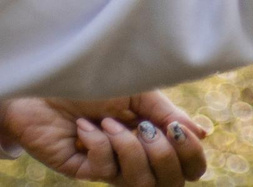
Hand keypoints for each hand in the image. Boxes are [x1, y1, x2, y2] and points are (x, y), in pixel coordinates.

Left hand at [0, 94, 209, 185]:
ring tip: (109, 122)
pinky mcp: (81, 170)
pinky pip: (103, 170)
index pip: (186, 167)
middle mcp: (135, 157)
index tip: (178, 130)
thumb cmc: (93, 78)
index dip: (192, 156)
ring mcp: (108, 166)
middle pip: (168, 183)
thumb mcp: (138, 91)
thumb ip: (167, 113)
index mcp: (153, 137)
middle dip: (162, 156)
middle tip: (144, 127)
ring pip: (139, 182)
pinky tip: (84, 125)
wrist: (48, 77)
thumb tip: (204, 134)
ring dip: (129, 148)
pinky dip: (100, 143)